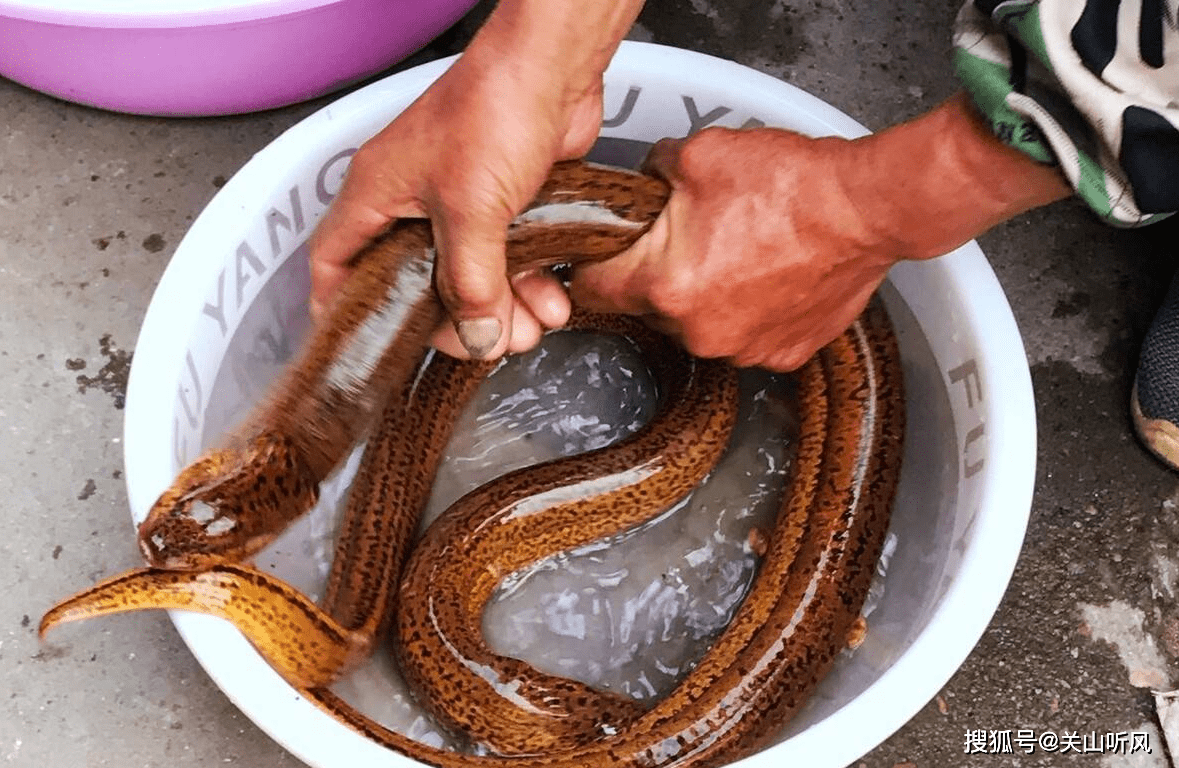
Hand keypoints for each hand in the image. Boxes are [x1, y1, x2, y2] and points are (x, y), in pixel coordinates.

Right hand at [307, 0, 642, 359]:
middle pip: (414, 286)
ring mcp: (458, 202)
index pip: (334, 264)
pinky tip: (551, 298)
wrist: (554, 68)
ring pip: (468, 278)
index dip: (343, 310)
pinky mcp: (503, 203)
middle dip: (454, 322)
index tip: (369, 349)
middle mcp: (411, 201)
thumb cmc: (495, 106)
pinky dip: (529, 285)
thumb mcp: (472, 210)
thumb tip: (477, 338)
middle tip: (486, 342)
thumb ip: (471, 282)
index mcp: (376, 195)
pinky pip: (507, 261)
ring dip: (503, 310)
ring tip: (532, 326)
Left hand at [571, 94, 1070, 369]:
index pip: (593, 290)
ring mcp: (743, 349)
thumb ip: (650, 173)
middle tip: (692, 237)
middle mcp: (698, 331)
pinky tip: (769, 275)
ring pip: (698, 325)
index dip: (595, 265)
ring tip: (740, 252)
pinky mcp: (782, 355)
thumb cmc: (793, 185)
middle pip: (648, 308)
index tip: (602, 255)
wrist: (869, 208)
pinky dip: (750, 311)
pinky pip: (746, 335)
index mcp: (664, 286)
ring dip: (706, 296)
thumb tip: (642, 182)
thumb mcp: (700, 154)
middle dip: (659, 276)